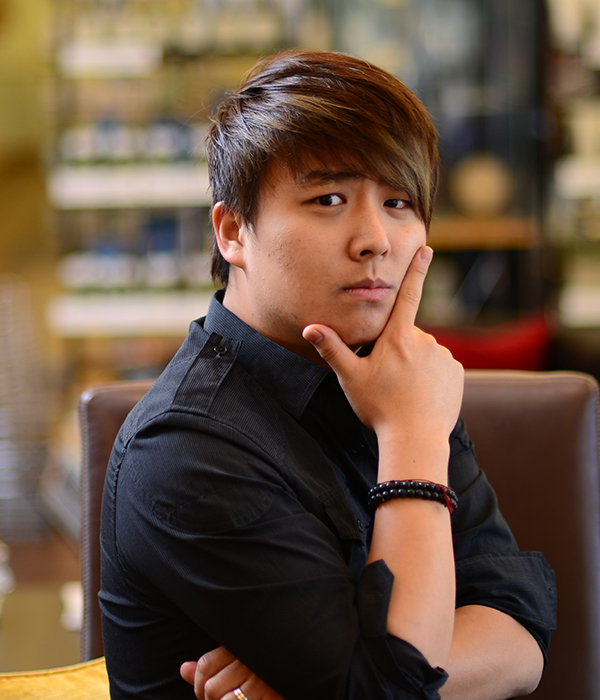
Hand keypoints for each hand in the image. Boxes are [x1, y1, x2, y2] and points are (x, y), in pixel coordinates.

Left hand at [180, 646, 285, 699]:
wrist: (300, 664)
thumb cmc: (266, 661)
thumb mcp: (238, 655)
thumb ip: (211, 663)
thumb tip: (183, 669)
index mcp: (241, 643)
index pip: (206, 664)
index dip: (198, 682)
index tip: (203, 690)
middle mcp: (249, 660)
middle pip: (212, 687)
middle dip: (209, 699)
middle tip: (219, 697)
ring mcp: (261, 680)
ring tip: (234, 698)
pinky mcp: (271, 696)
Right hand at [303, 246, 463, 447]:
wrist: (415, 440)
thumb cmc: (379, 408)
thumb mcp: (350, 378)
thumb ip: (332, 349)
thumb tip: (309, 328)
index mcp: (398, 338)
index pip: (408, 296)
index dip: (416, 270)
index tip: (426, 248)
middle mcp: (425, 341)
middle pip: (409, 336)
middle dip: (399, 350)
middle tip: (388, 380)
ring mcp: (444, 357)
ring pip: (425, 353)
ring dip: (416, 365)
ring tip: (405, 392)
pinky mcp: (458, 374)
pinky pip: (442, 368)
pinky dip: (432, 378)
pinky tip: (422, 396)